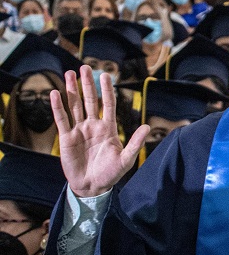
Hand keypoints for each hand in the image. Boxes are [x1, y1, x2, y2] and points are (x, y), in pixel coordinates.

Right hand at [50, 66, 148, 197]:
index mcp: (108, 128)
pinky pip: (62, 119)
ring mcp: (79, 130)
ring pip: (74, 106)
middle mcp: (93, 126)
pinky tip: (55, 93)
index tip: (105, 75)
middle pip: (89, 100)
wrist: (92, 187)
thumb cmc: (111, 174)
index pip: (107, 104)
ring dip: (71, 90)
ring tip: (69, 73)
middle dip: (87, 84)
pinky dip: (58, 106)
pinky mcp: (67, 138)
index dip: (106, 90)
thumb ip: (135, 143)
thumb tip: (146, 127)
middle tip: (85, 67)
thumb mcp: (126, 159)